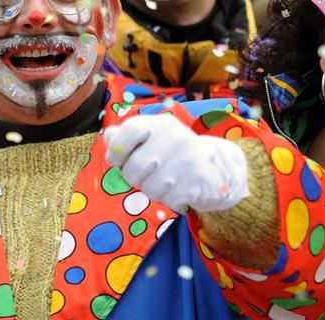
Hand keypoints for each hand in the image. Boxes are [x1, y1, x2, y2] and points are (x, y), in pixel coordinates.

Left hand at [104, 115, 248, 211]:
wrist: (215, 166)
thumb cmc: (173, 151)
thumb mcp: (152, 137)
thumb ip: (127, 136)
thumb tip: (109, 136)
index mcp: (160, 124)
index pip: (128, 131)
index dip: (116, 150)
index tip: (118, 160)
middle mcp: (174, 137)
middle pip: (133, 168)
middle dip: (134, 177)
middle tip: (147, 174)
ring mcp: (186, 159)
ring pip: (148, 188)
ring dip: (152, 190)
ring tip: (165, 180)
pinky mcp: (196, 181)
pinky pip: (166, 199)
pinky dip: (168, 199)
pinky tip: (178, 188)